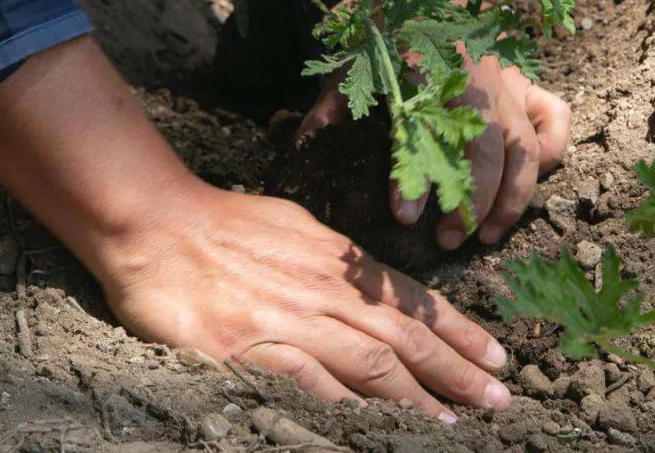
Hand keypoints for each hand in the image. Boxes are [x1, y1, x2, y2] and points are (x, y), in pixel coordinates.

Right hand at [103, 182, 512, 421]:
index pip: (413, 301)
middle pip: (403, 339)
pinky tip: (371, 431)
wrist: (156, 224)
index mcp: (336, 261)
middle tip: (498, 401)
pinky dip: (345, 411)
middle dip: (456, 373)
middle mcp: (323, 292)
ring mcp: (287, 322)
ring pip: (368, 366)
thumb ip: (335, 262)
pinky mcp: (247, 351)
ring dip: (416, 399)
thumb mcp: (295, 228)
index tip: (496, 358)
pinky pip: (308, 386)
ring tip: (453, 426)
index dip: (460, 332)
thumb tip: (369, 287)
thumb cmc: (224, 223)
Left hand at [301, 56, 569, 248]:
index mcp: (434, 75)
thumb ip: (334, 101)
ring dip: (512, 197)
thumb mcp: (358, 58)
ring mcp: (508, 86)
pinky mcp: (525, 84)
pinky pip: (553, 119)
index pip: (429, 133)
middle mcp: (479, 84)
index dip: (417, 178)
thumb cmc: (394, 24)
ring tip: (486, 234)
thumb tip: (305, 143)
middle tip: (446, 241)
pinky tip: (529, 184)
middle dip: (471, 202)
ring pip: (527, 148)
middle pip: (489, 152)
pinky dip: (552, 151)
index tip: (404, 217)